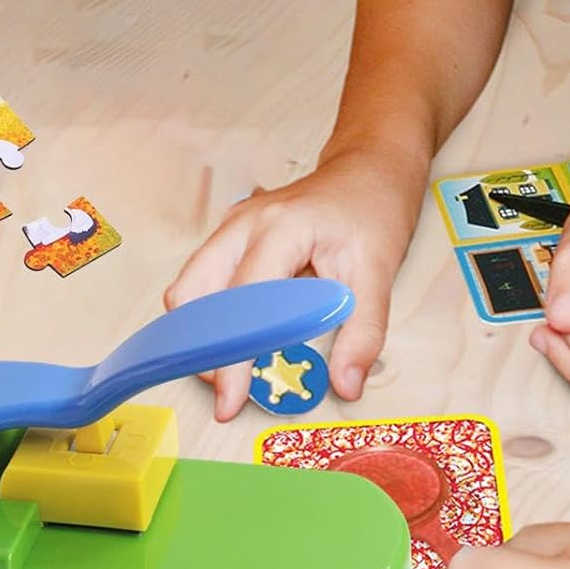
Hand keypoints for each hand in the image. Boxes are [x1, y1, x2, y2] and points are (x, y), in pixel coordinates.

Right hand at [164, 149, 425, 418]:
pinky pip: (204, 281)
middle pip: (193, 293)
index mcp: (280, 228)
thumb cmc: (373, 209)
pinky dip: (212, 316)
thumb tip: (345, 384)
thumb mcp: (379, 272)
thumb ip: (363, 331)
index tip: (231, 400)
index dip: (233, 356)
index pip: (242, 301)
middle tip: (229, 390)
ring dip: (204, 332)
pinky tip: (240, 339)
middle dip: (203, 347)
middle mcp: (244, 224)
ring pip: (191, 288)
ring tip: (234, 368)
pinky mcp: (232, 237)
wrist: (369, 168)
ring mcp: (232, 228)